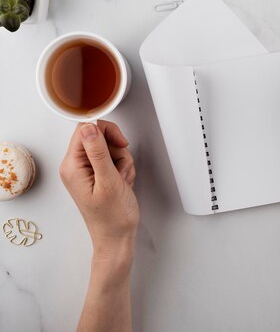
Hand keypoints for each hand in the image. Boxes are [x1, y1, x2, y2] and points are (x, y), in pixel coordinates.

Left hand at [59, 120, 137, 264]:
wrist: (117, 237)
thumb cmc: (112, 217)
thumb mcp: (108, 181)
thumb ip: (98, 152)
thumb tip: (89, 127)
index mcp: (72, 166)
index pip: (85, 129)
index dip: (106, 132)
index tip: (120, 143)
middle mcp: (76, 166)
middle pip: (98, 136)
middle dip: (116, 149)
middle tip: (121, 167)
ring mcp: (87, 170)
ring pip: (109, 148)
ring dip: (122, 160)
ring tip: (122, 179)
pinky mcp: (98, 174)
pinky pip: (113, 159)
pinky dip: (123, 168)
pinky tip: (123, 182)